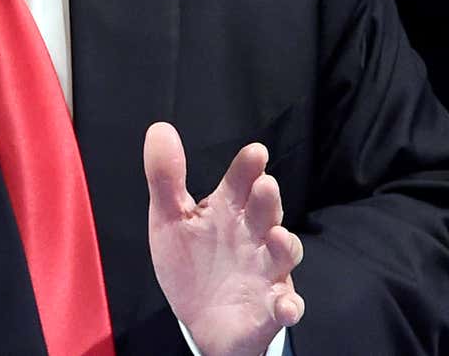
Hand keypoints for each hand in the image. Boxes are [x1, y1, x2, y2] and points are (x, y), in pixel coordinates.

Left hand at [144, 123, 304, 355]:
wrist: (201, 319)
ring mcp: (266, 271)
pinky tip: (284, 305)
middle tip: (265, 185)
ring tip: (277, 237)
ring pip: (283, 255)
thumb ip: (165, 178)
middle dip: (268, 201)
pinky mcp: (270, 307)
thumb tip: (159, 128)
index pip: (240, 183)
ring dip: (284, 246)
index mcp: (229, 211)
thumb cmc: (191, 261)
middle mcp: (254, 236)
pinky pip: (286, 306)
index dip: (247, 168)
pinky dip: (288, 306)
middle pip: (266, 213)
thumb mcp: (169, 219)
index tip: (254, 153)